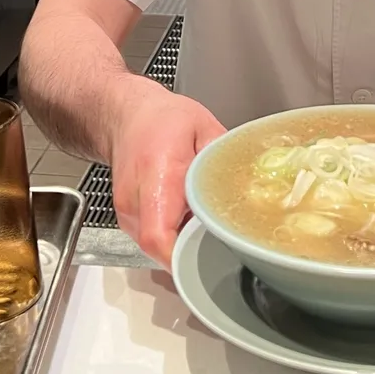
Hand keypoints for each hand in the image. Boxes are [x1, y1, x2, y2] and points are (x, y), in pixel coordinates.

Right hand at [104, 78, 226, 267]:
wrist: (127, 117)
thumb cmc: (163, 120)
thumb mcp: (204, 128)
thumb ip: (223, 161)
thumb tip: (248, 187)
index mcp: (159, 174)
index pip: (158, 236)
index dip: (183, 256)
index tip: (211, 253)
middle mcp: (136, 200)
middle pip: (162, 249)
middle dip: (194, 252)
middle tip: (221, 237)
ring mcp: (128, 214)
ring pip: (158, 249)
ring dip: (184, 243)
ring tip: (203, 219)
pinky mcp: (128, 220)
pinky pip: (155, 241)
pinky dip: (175, 235)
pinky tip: (188, 216)